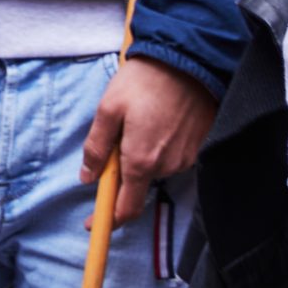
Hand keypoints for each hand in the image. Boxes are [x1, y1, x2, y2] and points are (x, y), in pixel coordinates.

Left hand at [79, 56, 218, 225]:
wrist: (188, 62)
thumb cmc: (143, 82)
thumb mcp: (108, 109)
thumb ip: (97, 147)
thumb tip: (87, 176)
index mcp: (141, 160)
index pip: (126, 206)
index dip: (107, 218)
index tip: (91, 224)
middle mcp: (167, 166)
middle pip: (138, 183)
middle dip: (123, 170)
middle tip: (117, 134)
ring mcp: (187, 158)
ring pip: (155, 167)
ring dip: (142, 154)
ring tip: (140, 118)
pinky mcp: (199, 147)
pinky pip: (172, 156)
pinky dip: (160, 145)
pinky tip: (157, 120)